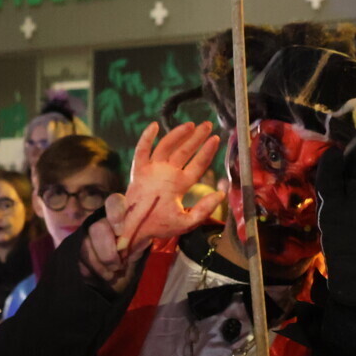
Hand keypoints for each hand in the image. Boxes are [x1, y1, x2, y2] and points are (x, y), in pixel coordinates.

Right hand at [79, 122, 224, 288]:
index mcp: (181, 184)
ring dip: (177, 135)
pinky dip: (146, 139)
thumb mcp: (186, 222)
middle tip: (207, 125)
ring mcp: (153, 171)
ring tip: (190, 125)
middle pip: (184, 151)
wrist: (136, 231)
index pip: (197, 165)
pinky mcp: (138, 172)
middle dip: (196, 138)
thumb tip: (220, 195)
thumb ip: (203, 210)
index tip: (216, 139)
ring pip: (166, 147)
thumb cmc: (160, 226)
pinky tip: (154, 126)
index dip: (206, 152)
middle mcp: (168, 174)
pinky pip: (142, 152)